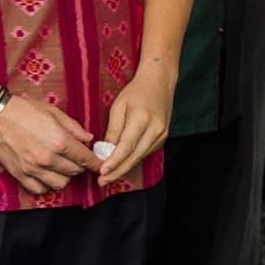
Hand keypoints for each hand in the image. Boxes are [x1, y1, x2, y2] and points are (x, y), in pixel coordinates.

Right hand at [0, 92, 97, 193]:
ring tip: (61, 166)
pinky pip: (40, 189)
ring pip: (60, 183)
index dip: (95, 163)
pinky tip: (46, 174)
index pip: (85, 158)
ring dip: (65, 176)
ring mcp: (34, 169)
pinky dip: (47, 185)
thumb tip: (88, 139)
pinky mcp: (21, 175)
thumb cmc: (24, 110)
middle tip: (76, 158)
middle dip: (79, 165)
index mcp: (59, 141)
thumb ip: (74, 128)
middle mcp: (48, 158)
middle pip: (75, 171)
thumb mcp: (53, 112)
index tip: (100, 165)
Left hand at [98, 58, 175, 185]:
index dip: (114, 161)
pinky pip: (145, 153)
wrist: (159, 83)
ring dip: (124, 168)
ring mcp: (162, 135)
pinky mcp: (163, 138)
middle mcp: (155, 129)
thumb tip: (105, 151)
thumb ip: (113, 129)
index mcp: (142, 118)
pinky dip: (132, 160)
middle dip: (117, 171)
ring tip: (108, 177)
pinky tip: (121, 165)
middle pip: (134, 156)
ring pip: (140, 157)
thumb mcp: (119, 106)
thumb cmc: (136, 92)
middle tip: (102, 182)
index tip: (102, 171)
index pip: (126, 146)